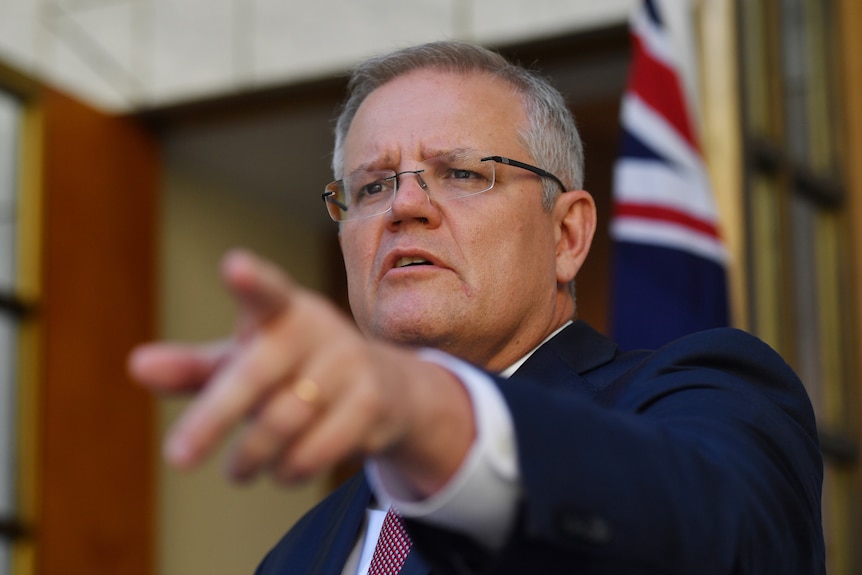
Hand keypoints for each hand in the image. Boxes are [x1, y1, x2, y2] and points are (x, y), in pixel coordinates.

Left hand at [128, 249, 473, 492]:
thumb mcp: (246, 364)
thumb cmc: (297, 371)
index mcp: (282, 309)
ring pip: (282, 422)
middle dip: (213, 419)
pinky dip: (288, 470)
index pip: (266, 290)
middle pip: (256, 374)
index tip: (234, 266)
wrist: (388, 392)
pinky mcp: (372, 403)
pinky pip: (316, 449)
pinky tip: (283, 470)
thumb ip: (195, 368)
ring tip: (237, 470)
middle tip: (176, 459)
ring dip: (250, 457)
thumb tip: (137, 366)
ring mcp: (350, 363)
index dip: (250, 281)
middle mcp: (318, 328)